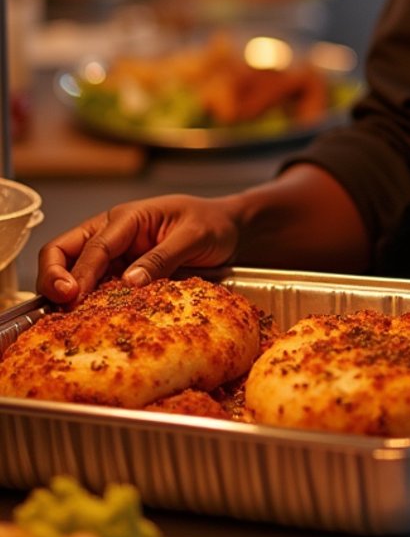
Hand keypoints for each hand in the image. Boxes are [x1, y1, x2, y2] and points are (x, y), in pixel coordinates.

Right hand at [36, 194, 241, 303]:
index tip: (71, 297)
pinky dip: (83, 301)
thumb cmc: (212, 224)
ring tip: (64, 317)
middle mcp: (113, 233)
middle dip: (54, 276)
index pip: (95, 245)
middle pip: (64, 251)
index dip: (79, 272)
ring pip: (72, 269)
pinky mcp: (120, 272)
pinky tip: (84, 319)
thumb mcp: (195, 236)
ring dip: (64, 291)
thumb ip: (163, 257)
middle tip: (61, 304)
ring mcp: (114, 254)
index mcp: (129, 217)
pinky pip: (94, 286)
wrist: (228, 229)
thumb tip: (131, 282)